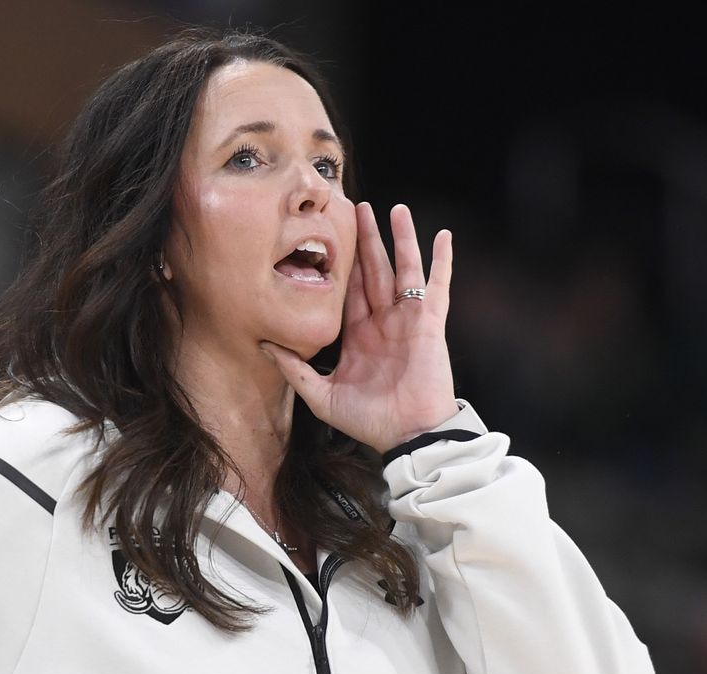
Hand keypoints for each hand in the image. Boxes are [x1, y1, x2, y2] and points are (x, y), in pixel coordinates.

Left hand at [263, 201, 459, 454]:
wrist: (407, 434)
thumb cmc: (370, 421)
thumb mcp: (322, 396)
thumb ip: (295, 370)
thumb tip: (262, 346)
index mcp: (359, 335)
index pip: (347, 290)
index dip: (340, 263)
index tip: (329, 235)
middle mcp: (383, 322)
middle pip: (374, 270)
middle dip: (366, 239)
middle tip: (358, 207)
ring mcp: (408, 319)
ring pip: (404, 269)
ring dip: (401, 239)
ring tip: (396, 209)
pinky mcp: (430, 322)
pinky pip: (438, 286)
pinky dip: (442, 261)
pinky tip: (444, 236)